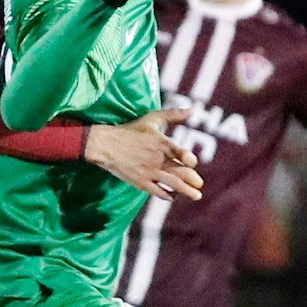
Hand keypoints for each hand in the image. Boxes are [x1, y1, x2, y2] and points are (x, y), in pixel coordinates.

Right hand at [84, 106, 202, 200]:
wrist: (106, 145)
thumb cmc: (130, 130)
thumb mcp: (152, 118)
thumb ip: (173, 114)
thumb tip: (194, 110)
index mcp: (162, 143)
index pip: (180, 153)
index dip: (189, 159)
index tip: (192, 163)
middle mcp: (157, 159)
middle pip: (180, 172)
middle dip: (193, 180)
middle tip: (200, 185)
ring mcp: (149, 172)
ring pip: (172, 184)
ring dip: (186, 191)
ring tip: (196, 196)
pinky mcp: (140, 181)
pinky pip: (158, 191)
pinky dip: (167, 195)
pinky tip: (173, 196)